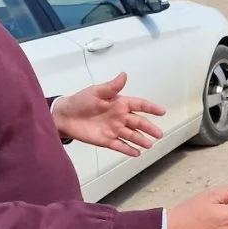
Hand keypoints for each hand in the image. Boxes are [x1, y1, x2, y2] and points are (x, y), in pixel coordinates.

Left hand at [51, 72, 165, 156]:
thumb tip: (124, 75)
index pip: (139, 105)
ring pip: (131, 135)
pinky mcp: (106, 140)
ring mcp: (114, 129)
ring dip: (141, 140)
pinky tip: (137, 153)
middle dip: (149, 128)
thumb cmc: (81, 101)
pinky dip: (128, 150)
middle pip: (138, 123)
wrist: (65, 116)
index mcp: (120, 103)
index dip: (151, 108)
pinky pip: (119, 145)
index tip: (162, 112)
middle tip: (159, 134)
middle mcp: (120, 117)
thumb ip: (112, 86)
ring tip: (150, 145)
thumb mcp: (96, 91)